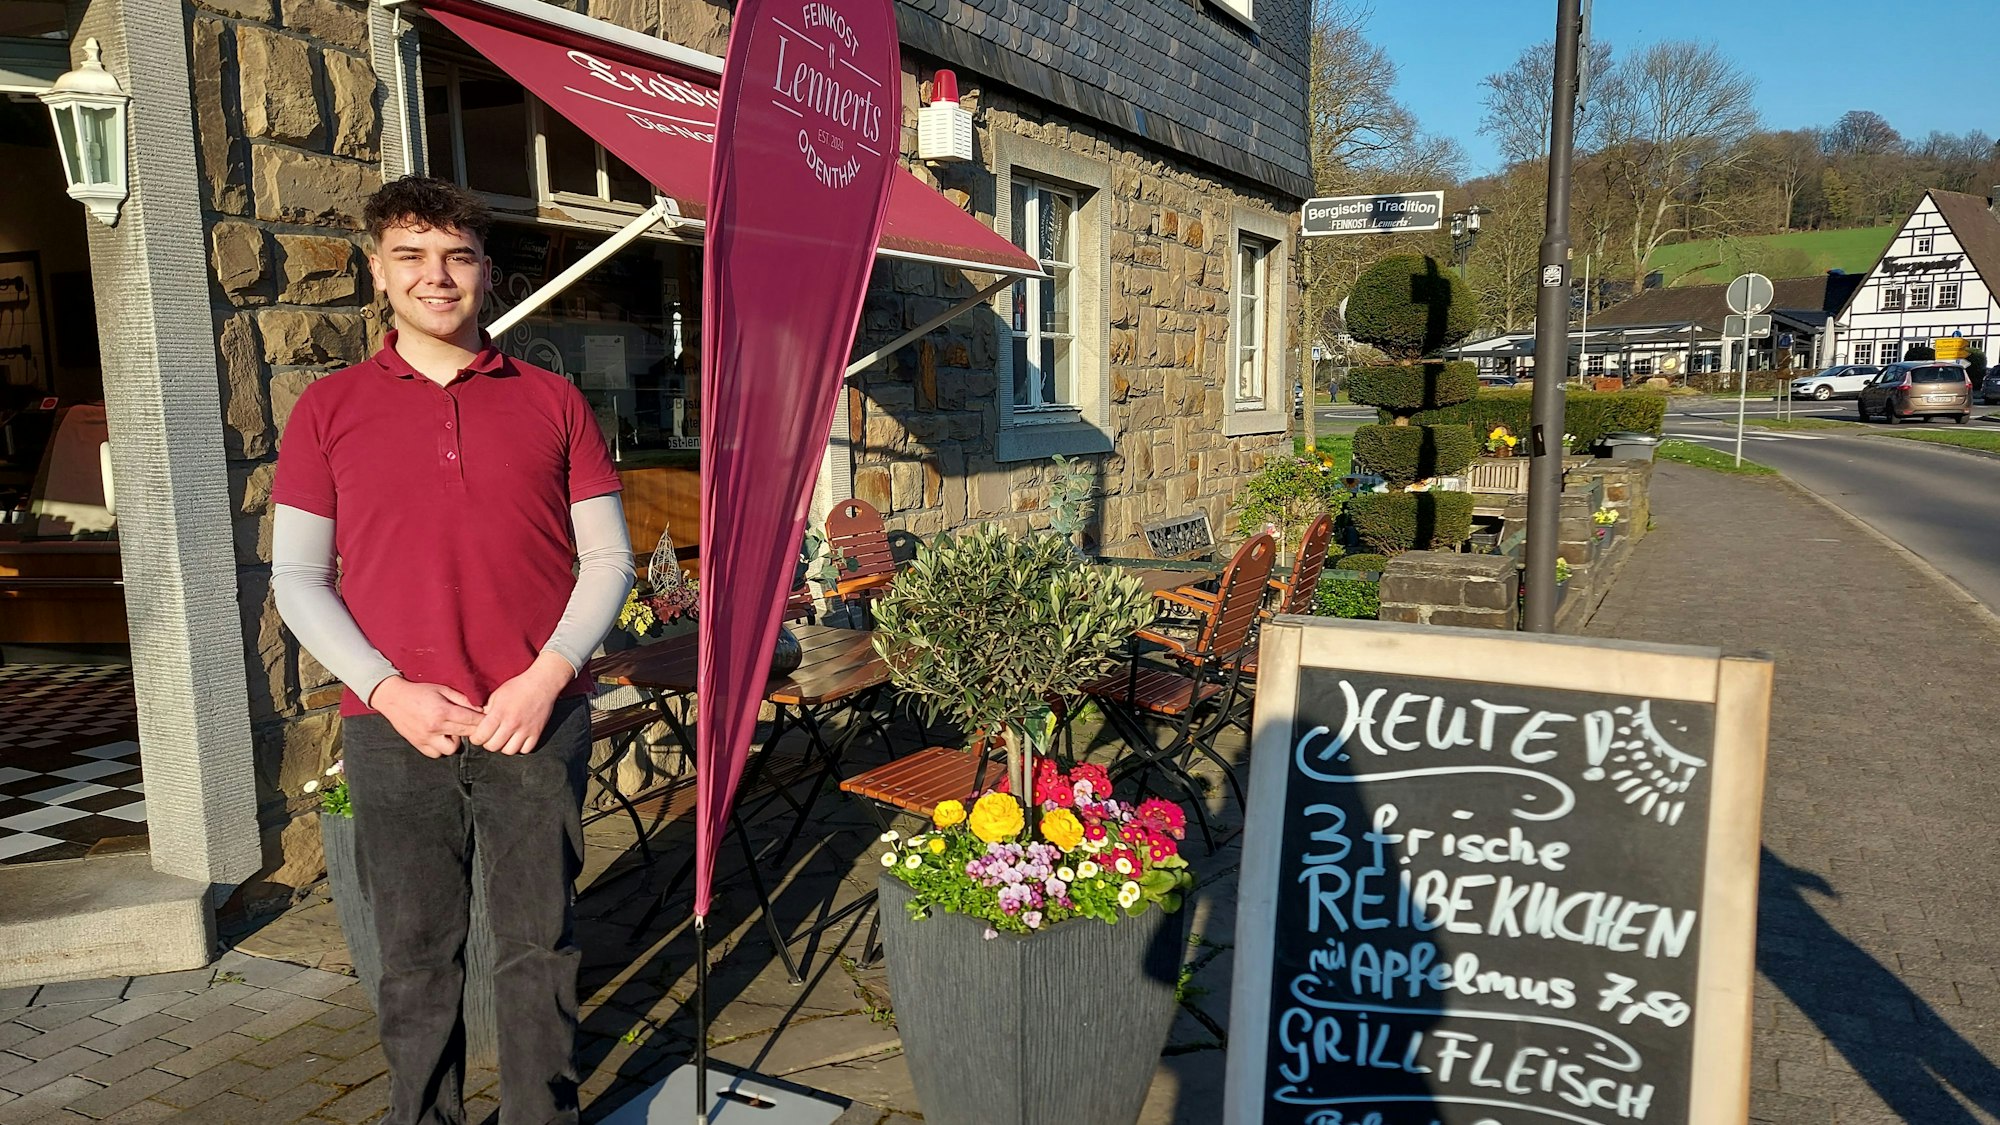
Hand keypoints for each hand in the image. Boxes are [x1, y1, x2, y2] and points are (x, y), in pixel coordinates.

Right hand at [369, 677, 483, 757]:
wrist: (393, 698)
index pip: (471, 721)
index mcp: (442, 711)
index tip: (489, 720)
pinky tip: (440, 737)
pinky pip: (436, 754)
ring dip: (455, 741)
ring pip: (451, 749)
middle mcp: (435, 727)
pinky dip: (441, 748)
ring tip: (452, 731)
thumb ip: (462, 699)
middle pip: (465, 734)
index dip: (483, 721)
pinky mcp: (418, 744)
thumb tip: (480, 710)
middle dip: (473, 730)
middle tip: (473, 725)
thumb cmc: (420, 692)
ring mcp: (426, 738)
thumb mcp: (443, 689)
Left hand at [470, 652, 574, 755]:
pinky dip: (520, 748)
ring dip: (503, 747)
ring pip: (509, 751)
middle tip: (489, 738)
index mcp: (499, 713)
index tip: (477, 736)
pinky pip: (525, 750)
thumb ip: (486, 710)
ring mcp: (525, 730)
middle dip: (488, 743)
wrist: (541, 683)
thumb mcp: (496, 695)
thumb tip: (476, 722)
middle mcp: (512, 724)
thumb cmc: (518, 687)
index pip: (481, 736)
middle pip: (493, 746)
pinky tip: (517, 740)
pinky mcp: (536, 732)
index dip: (476, 738)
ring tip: (503, 740)